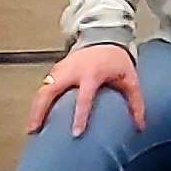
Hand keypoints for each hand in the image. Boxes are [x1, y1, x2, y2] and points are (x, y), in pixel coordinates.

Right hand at [29, 42, 147, 139]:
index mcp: (92, 73)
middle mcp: (73, 70)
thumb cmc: (117, 61)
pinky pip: (43, 86)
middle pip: (50, 90)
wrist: (104, 36)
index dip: (80, 116)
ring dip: (35, 108)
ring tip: (31, 128)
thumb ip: (135, 102)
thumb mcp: (130, 78)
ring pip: (42, 88)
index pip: (84, 97)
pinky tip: (36, 115)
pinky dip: (38, 101)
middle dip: (40, 110)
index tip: (76, 133)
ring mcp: (61, 68)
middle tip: (34, 130)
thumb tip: (140, 126)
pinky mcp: (56, 69)